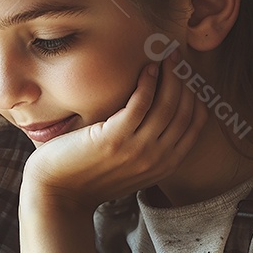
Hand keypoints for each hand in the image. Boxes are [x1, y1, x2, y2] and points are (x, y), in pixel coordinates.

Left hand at [22, 54, 207, 213]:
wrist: (57, 194)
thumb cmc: (88, 176)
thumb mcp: (129, 167)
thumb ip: (148, 149)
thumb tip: (158, 119)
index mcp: (165, 165)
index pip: (194, 124)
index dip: (194, 96)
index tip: (186, 77)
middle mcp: (156, 159)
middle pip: (184, 111)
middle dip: (184, 80)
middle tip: (176, 59)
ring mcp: (137, 150)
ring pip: (167, 104)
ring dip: (170, 76)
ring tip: (165, 58)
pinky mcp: (115, 138)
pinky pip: (141, 103)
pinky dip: (148, 82)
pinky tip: (148, 68)